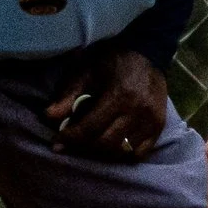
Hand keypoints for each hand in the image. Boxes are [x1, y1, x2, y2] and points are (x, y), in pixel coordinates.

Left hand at [45, 47, 170, 160]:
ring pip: (122, 150)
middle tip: (73, 143)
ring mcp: (151, 120)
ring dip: (103, 151)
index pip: (90, 128)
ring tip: (91, 144)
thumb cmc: (113, 62)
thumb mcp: (87, 73)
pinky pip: (140, 152)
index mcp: (119, 96)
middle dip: (84, 146)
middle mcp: (138, 111)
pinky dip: (125, 154)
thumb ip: (68, 96)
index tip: (57, 142)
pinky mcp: (159, 126)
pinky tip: (114, 146)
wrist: (147, 53)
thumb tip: (48, 117)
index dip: (70, 138)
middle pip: (106, 143)